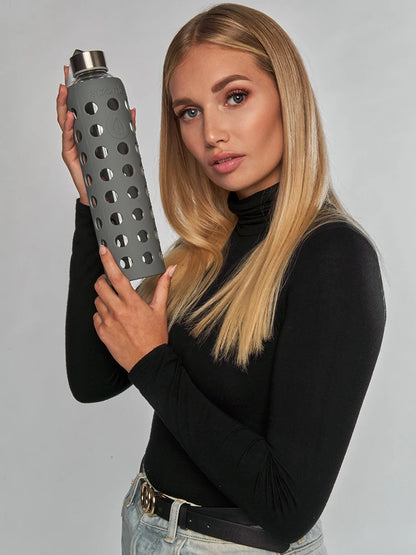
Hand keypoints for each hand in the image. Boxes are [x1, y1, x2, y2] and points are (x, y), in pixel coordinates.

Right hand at [56, 66, 136, 204]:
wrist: (106, 192)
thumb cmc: (109, 168)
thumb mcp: (120, 144)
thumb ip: (126, 128)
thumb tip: (132, 110)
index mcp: (87, 129)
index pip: (79, 105)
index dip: (76, 89)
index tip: (76, 72)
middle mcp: (77, 134)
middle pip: (68, 108)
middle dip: (65, 90)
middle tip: (66, 74)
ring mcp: (72, 144)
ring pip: (63, 120)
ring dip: (63, 104)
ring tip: (65, 90)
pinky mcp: (71, 155)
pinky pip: (68, 138)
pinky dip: (68, 126)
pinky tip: (71, 116)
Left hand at [93, 245, 175, 371]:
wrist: (148, 362)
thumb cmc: (154, 338)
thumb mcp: (160, 310)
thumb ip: (163, 287)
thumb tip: (170, 270)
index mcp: (132, 303)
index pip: (116, 276)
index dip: (108, 261)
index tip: (103, 250)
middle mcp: (117, 311)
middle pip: (99, 286)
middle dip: (102, 280)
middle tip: (109, 282)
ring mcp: (108, 322)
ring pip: (97, 301)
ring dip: (103, 299)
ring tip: (115, 304)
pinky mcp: (102, 333)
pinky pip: (96, 317)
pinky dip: (102, 314)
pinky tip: (113, 318)